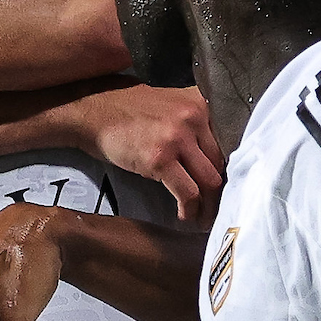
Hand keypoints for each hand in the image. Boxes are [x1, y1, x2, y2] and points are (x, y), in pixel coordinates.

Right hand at [66, 81, 222, 220]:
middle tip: (216, 206)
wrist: (92, 111)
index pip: (227, 141)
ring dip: (208, 204)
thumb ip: (193, 124)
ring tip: (203, 217)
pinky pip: (187, 191)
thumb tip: (211, 158)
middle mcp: (194, 117)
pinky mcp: (160, 159)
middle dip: (220, 190)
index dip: (228, 167)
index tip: (225, 185)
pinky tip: (184, 215)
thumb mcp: (169, 105)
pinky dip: (189, 208)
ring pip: (209, 180)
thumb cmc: (127, 111)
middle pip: (221, 163)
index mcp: (199, 103)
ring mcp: (177, 138)